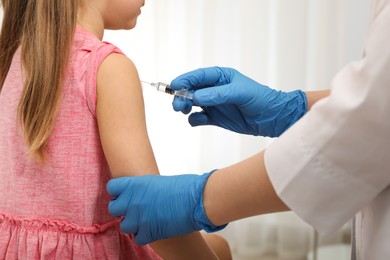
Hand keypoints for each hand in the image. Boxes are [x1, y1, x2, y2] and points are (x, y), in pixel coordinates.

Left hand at [107, 172, 225, 244]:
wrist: (196, 199)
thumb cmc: (182, 187)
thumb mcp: (156, 182)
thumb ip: (142, 189)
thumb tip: (138, 196)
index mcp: (134, 184)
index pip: (111, 187)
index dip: (119, 192)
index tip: (126, 195)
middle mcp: (132, 201)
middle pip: (113, 208)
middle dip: (123, 210)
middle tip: (135, 209)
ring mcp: (138, 218)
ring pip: (124, 226)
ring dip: (133, 224)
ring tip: (146, 220)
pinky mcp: (148, 232)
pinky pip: (138, 238)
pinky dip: (144, 236)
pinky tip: (154, 229)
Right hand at [171, 67, 306, 136]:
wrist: (271, 118)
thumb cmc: (260, 99)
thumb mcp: (239, 93)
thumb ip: (217, 94)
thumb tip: (196, 96)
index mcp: (220, 77)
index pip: (198, 76)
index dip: (184, 80)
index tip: (175, 86)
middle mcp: (214, 89)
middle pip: (190, 90)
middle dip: (181, 95)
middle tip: (178, 105)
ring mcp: (213, 104)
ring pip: (191, 103)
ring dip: (184, 107)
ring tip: (184, 111)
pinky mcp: (215, 118)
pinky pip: (198, 118)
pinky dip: (194, 120)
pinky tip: (199, 120)